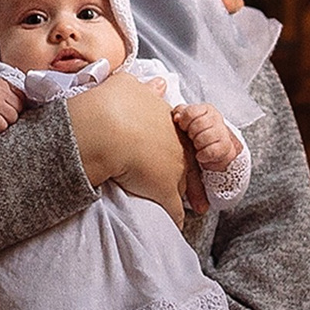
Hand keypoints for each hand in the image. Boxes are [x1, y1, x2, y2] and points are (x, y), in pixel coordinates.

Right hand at [0, 77, 21, 133]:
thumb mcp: (0, 94)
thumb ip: (16, 96)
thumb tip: (41, 102)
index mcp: (5, 82)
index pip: (25, 98)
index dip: (16, 107)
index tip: (5, 108)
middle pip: (21, 109)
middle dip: (12, 115)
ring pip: (13, 119)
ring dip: (4, 122)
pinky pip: (3, 126)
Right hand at [67, 70, 185, 224]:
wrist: (108, 128)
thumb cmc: (115, 104)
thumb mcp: (130, 86)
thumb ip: (146, 87)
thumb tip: (158, 81)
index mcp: (169, 123)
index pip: (182, 139)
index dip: (184, 151)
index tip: (188, 159)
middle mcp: (176, 146)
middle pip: (190, 164)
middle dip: (195, 178)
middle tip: (200, 191)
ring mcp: (173, 170)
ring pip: (186, 187)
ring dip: (190, 197)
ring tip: (194, 207)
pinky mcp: (163, 191)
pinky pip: (174, 210)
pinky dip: (177, 219)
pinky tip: (179, 227)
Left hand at [174, 102, 237, 171]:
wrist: (216, 150)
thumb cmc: (198, 133)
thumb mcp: (188, 120)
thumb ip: (180, 112)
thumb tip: (176, 117)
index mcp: (206, 109)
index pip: (190, 112)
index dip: (184, 122)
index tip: (184, 128)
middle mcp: (216, 118)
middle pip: (198, 124)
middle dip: (191, 134)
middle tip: (192, 138)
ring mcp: (223, 132)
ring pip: (205, 137)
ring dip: (197, 144)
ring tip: (197, 146)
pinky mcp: (226, 147)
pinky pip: (211, 151)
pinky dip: (203, 155)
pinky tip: (201, 155)